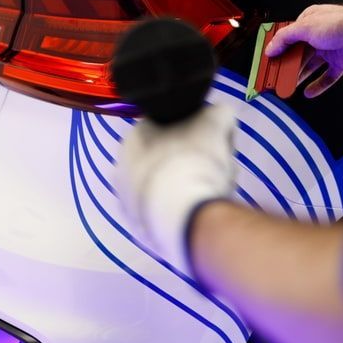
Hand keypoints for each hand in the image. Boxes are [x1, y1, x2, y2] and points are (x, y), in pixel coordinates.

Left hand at [114, 105, 237, 273]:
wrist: (187, 217)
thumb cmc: (195, 162)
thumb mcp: (215, 122)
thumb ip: (218, 112)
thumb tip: (220, 113)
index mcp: (133, 137)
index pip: (169, 126)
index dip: (196, 131)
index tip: (214, 142)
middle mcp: (122, 168)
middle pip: (169, 158)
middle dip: (193, 161)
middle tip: (215, 168)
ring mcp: (129, 202)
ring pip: (168, 186)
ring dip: (188, 186)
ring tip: (210, 193)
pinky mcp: (140, 230)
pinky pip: (166, 212)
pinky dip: (182, 210)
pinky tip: (198, 212)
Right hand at [265, 4, 342, 97]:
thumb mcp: (305, 27)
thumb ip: (285, 37)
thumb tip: (271, 47)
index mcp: (308, 22)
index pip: (286, 37)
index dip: (276, 49)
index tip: (267, 61)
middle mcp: (318, 35)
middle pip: (297, 54)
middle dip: (286, 66)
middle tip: (275, 77)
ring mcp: (329, 50)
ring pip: (309, 66)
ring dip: (298, 76)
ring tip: (287, 86)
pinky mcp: (340, 62)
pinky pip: (326, 77)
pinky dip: (318, 85)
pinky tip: (309, 91)